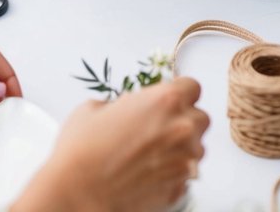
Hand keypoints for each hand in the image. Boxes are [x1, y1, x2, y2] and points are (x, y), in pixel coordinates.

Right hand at [13, 78, 208, 211]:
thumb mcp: (96, 107)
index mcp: (165, 101)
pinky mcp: (178, 190)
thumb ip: (125, 103)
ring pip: (197, 148)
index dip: (179, 92)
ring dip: (181, 147)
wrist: (78, 193)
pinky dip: (173, 172)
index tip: (169, 99)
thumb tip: (131, 108)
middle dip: (184, 120)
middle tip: (159, 125)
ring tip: (152, 152)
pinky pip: (186, 175)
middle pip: (200, 117)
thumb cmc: (83, 150)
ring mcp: (183, 162)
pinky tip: (148, 171)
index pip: (192, 87)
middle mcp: (181, 129)